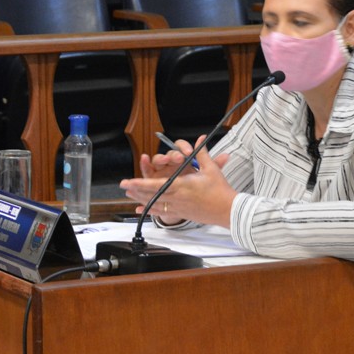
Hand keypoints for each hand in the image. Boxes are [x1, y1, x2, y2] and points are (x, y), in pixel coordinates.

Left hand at [119, 136, 234, 226]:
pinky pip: (163, 212)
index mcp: (182, 186)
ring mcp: (179, 207)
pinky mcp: (182, 214)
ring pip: (155, 204)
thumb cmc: (220, 191)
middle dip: (136, 190)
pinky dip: (151, 211)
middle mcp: (177, 198)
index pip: (156, 185)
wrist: (228, 211)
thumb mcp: (211, 169)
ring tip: (130, 195)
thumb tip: (199, 139)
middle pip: (151, 195)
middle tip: (124, 186)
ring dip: (141, 198)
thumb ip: (201, 153)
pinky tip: (142, 210)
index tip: (129, 182)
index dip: (140, 183)